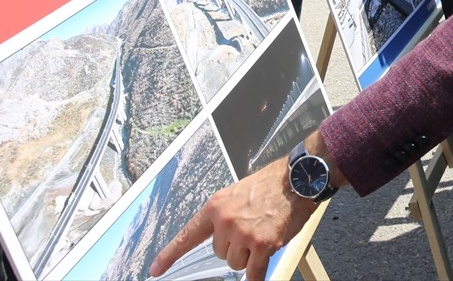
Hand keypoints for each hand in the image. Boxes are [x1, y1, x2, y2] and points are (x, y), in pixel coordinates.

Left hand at [150, 156, 317, 279]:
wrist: (296, 180)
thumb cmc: (270, 184)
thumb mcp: (236, 194)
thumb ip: (223, 214)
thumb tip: (219, 235)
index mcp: (215, 207)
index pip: (188, 236)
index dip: (169, 255)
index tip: (156, 270)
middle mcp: (226, 221)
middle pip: (220, 253)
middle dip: (234, 246)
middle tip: (251, 229)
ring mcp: (243, 234)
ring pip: (236, 263)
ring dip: (248, 256)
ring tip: (262, 234)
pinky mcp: (262, 245)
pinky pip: (253, 272)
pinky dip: (255, 276)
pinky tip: (257, 273)